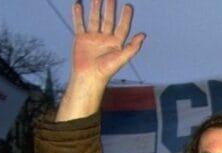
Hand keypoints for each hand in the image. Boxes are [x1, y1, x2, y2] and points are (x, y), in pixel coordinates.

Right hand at [58, 0, 145, 120]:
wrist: (89, 76)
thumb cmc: (107, 70)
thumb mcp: (122, 58)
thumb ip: (133, 47)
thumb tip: (143, 35)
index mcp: (116, 43)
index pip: (122, 26)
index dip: (126, 16)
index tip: (128, 6)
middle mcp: (105, 38)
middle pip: (108, 20)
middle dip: (110, 8)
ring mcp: (93, 37)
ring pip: (95, 19)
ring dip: (95, 8)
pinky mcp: (81, 38)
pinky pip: (80, 24)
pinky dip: (78, 14)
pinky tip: (78, 4)